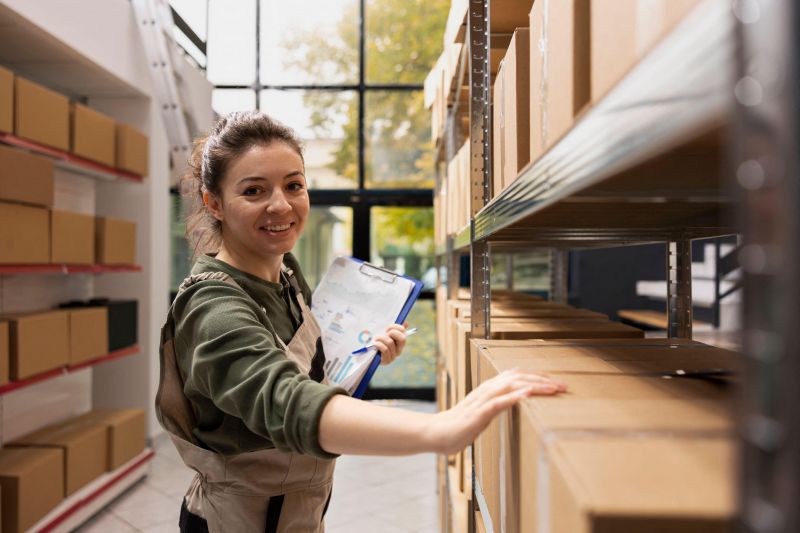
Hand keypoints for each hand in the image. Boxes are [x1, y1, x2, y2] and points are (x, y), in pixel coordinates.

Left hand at [373, 323, 407, 364]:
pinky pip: (385, 349)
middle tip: (384, 332)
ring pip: (390, 342)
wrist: (367, 356)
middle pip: (402, 339)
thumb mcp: (384, 334)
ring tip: (376, 339)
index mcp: (400, 343)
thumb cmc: (377, 343)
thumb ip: (394, 329)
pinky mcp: (386, 361)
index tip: (387, 328)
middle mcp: (399, 350)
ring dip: (381, 338)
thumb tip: (406, 323)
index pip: (403, 333)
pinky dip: (379, 344)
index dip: (396, 327)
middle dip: (392, 333)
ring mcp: (393, 356)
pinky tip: (375, 343)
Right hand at [427, 369, 566, 454]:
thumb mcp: (484, 414)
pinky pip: (499, 402)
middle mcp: (487, 390)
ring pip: (512, 385)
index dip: (537, 376)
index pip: (517, 375)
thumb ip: (498, 407)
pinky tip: (528, 395)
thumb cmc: (459, 427)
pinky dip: (515, 397)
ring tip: (553, 388)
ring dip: (535, 385)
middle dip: (543, 379)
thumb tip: (514, 405)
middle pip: (519, 376)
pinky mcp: (478, 413)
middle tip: (564, 386)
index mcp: (489, 389)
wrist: (436, 433)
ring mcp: (482, 400)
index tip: (556, 383)